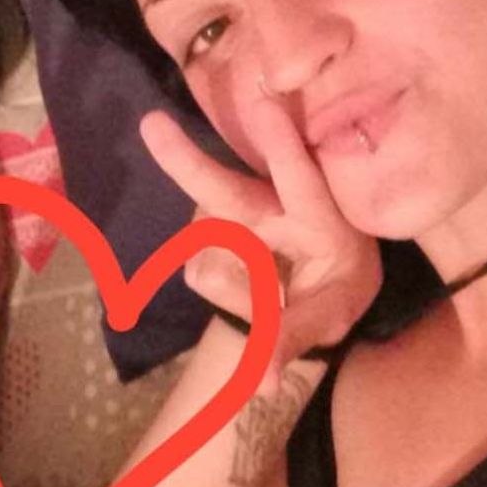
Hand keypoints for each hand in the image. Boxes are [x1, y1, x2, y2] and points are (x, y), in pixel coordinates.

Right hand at [140, 97, 380, 375]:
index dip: (281, 143)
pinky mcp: (205, 229)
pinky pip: (200, 272)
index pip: (299, 178)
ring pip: (208, 261)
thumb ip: (291, 340)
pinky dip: (227, 295)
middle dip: (186, 160)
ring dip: (239, 296)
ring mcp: (232, 215)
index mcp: (318, 213)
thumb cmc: (334, 290)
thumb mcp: (327, 318)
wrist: (315, 288)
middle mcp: (269, 204)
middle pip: (220, 187)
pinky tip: (249, 292)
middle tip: (152, 125)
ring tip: (277, 301)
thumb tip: (261, 382)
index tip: (264, 104)